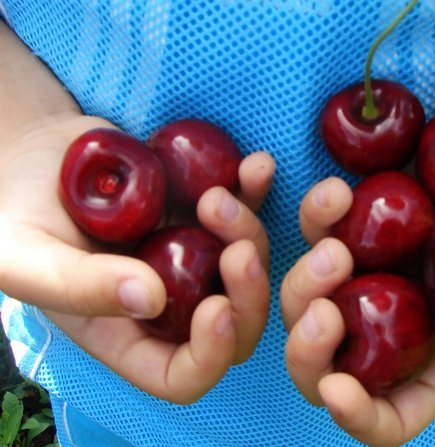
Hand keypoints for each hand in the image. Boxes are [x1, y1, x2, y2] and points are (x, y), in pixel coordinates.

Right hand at [0, 115, 274, 403]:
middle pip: (235, 324)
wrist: (36, 154)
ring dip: (250, 234)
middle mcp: (169, 302)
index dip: (211, 355)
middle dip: (250, 295)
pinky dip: (257, 191)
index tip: (215, 309)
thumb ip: (78, 286)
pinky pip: (246, 210)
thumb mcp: (25, 255)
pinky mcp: (202, 213)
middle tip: (238, 250)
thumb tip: (150, 300)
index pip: (183, 375)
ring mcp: (191, 257)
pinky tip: (256, 166)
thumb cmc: (17, 212)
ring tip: (218, 196)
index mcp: (126, 332)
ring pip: (249, 267)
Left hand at [280, 153, 434, 445]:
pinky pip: (313, 233)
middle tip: (324, 314)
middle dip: (307, 354)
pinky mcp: (349, 230)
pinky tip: (335, 194)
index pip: (385, 417)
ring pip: (302, 305)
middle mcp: (385, 330)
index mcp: (431, 363)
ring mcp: (361, 279)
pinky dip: (314, 218)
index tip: (338, 390)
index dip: (356, 416)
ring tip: (335, 250)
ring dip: (303, 286)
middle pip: (323, 368)